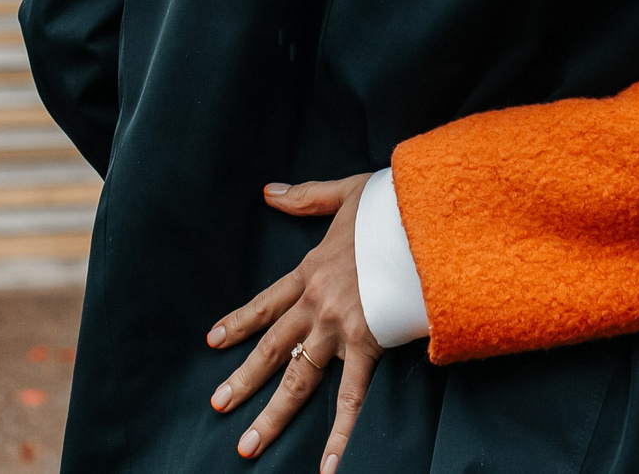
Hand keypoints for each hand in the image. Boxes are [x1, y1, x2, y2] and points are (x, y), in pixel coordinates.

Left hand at [205, 174, 380, 469]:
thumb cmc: (392, 205)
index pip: (266, 304)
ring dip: (271, 414)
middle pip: (272, 348)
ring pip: (297, 378)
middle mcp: (316, 303)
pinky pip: (351, 397)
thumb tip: (270, 191)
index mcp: (311, 270)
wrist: (424, 219)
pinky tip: (327, 465)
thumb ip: (307, 198)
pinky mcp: (367, 343)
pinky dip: (339, 433)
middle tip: (218, 405)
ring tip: (247, 446)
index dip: (239, 322)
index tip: (213, 341)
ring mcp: (338, 327)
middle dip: (242, 378)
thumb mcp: (346, 193)